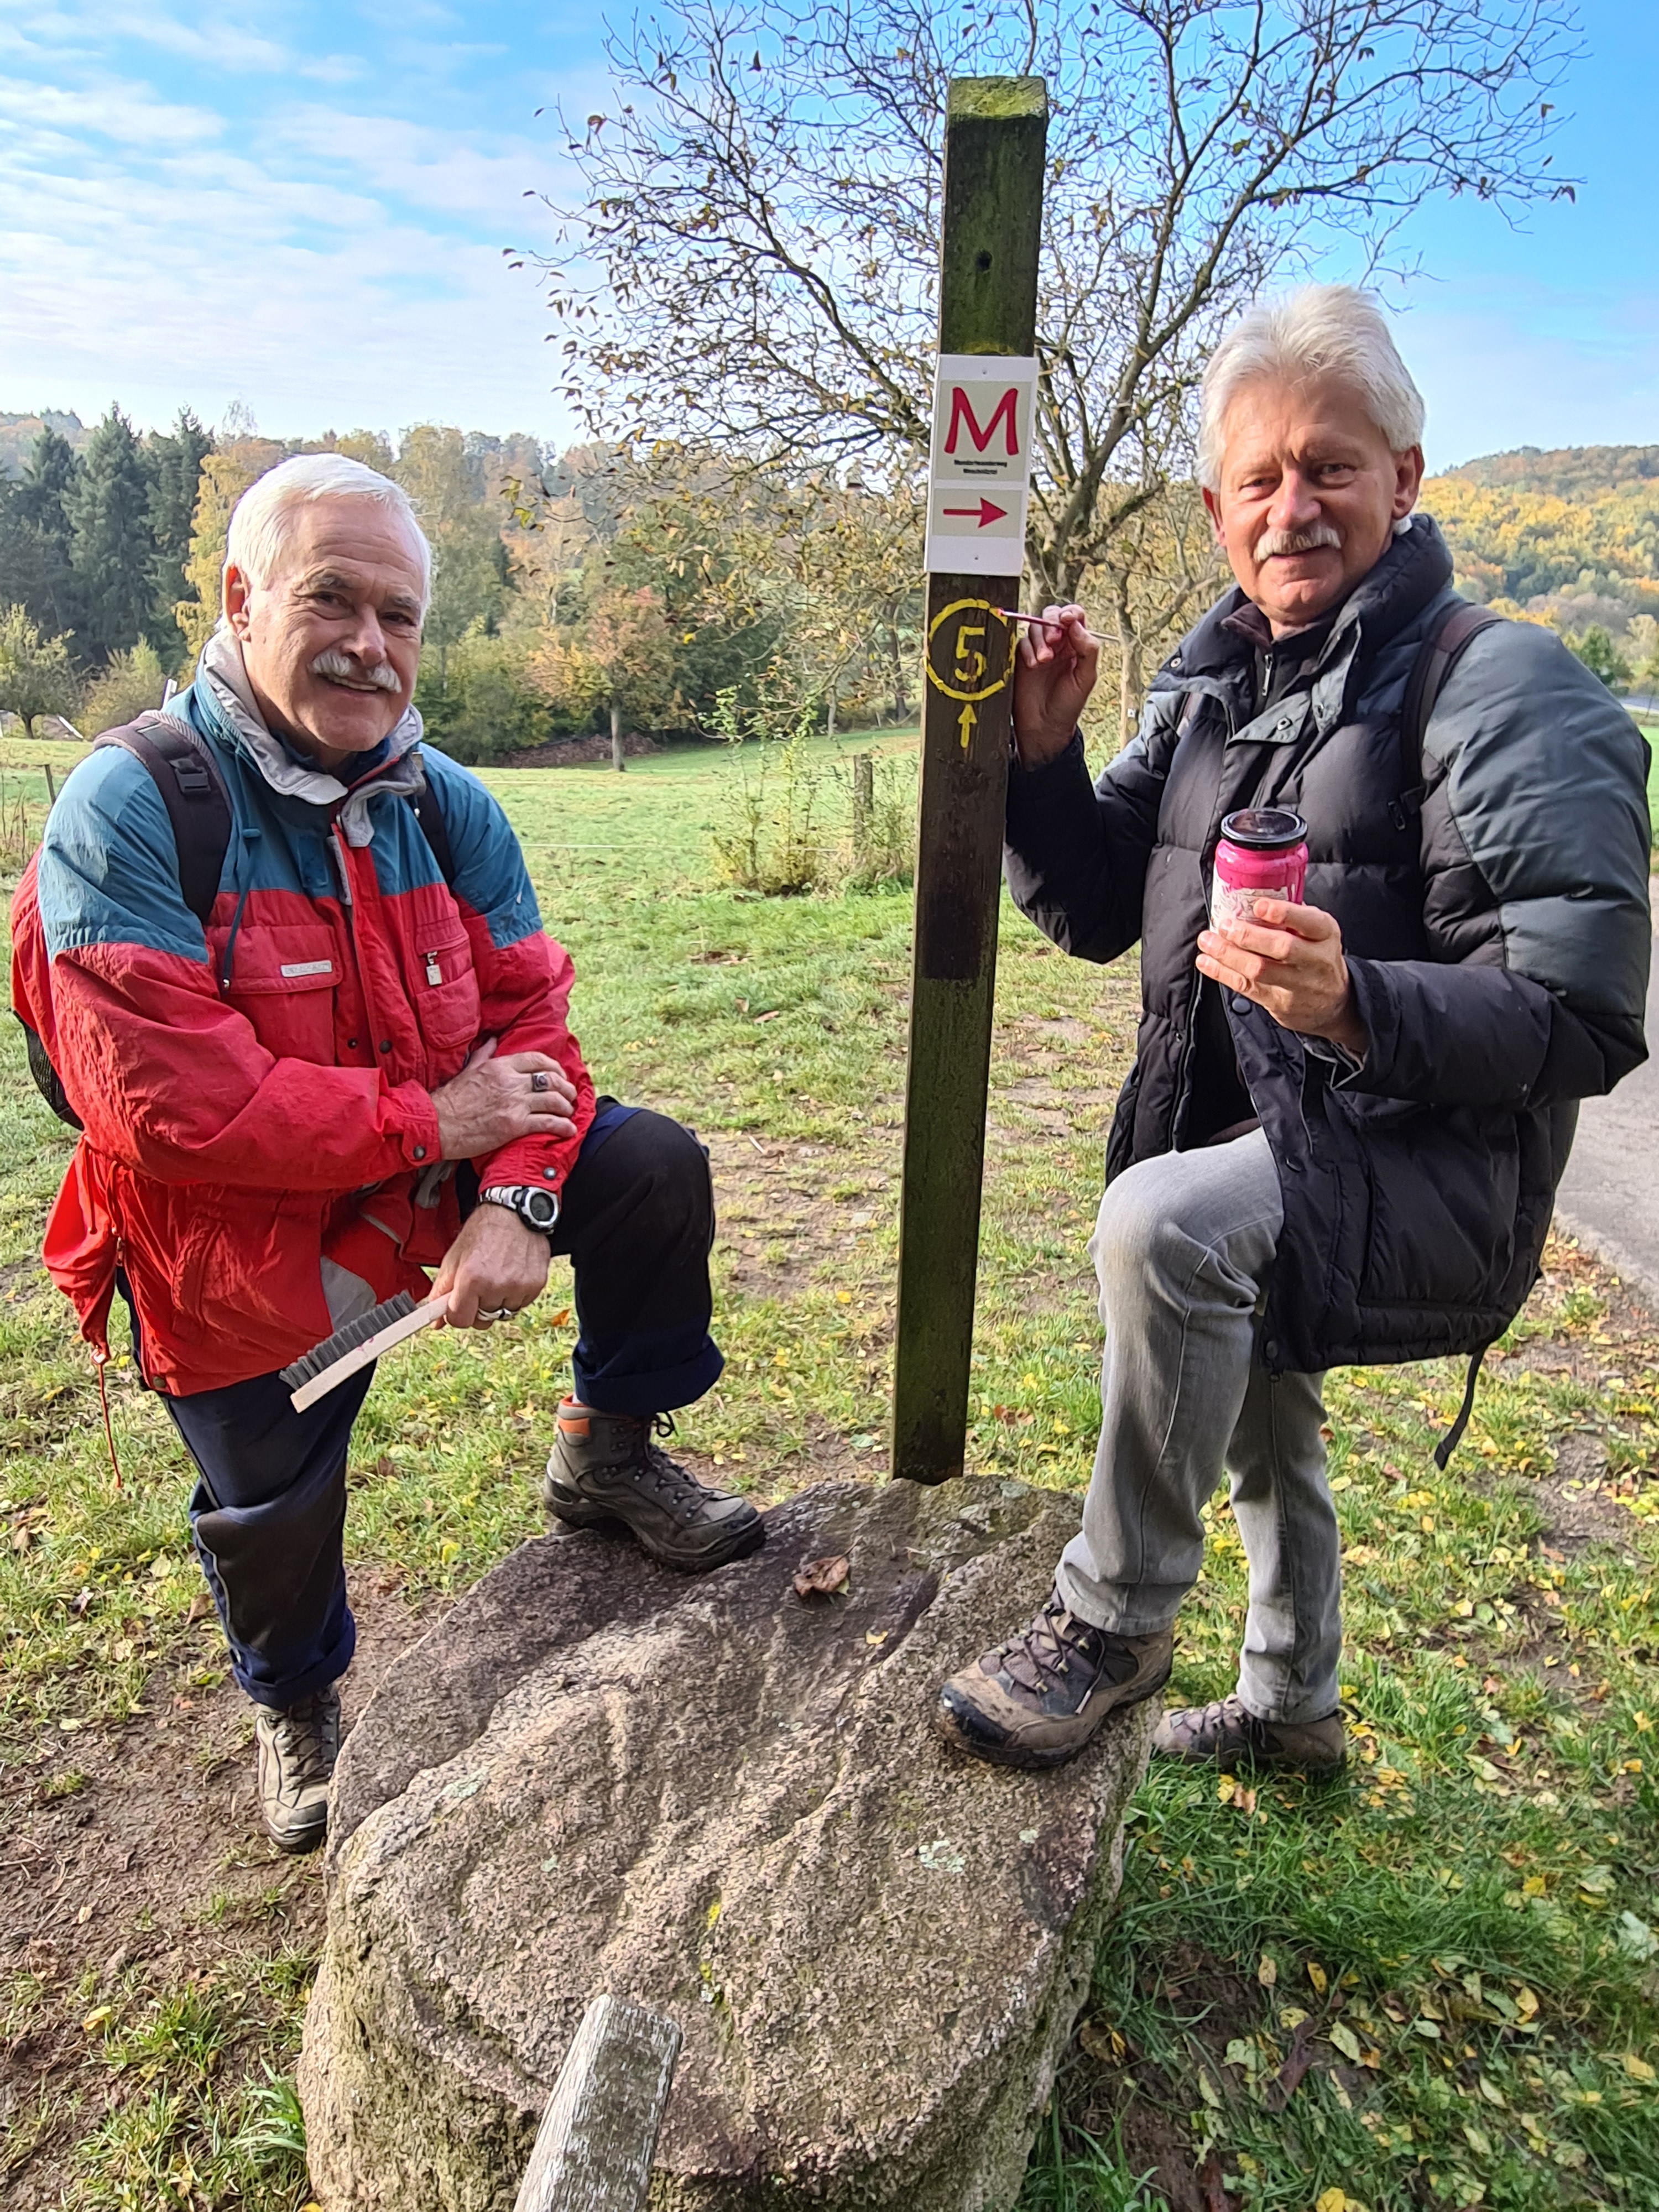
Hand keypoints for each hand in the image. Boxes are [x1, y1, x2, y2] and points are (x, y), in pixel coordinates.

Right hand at [430, 1038, 576, 1158]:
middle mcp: (511, 1082)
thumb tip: (494, 1040)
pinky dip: (562, 1126)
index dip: (554, 1067)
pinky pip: (547, 1122)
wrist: (437, 1124)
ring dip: (566, 1106)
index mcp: (500, 1066)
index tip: (560, 1074)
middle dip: (565, 1087)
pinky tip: (568, 1130)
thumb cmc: (450, 1099)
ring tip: (569, 1112)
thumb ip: (484, 1054)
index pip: (537, 1060)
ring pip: (553, 1100)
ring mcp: (514, 1103)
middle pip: (550, 1079)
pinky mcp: (514, 1125)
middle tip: (569, 1095)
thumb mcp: (468, 1069)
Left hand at [430, 1202, 550, 1328]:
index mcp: (471, 1279)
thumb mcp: (454, 1257)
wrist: (515, 1213)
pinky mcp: (535, 1285)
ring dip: (498, 1301)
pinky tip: (512, 1274)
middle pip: (482, 1321)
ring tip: (497, 1276)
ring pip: (502, 1313)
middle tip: (479, 1285)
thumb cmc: (483, 1232)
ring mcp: (518, 1287)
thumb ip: (442, 1291)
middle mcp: (496, 1285)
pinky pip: (521, 1305)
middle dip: (477, 1307)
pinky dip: (515, 1295)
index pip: (460, 1320)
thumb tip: (436, 1322)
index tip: (458, 1303)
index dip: (457, 1313)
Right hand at [1011, 603, 1098, 766]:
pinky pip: (1021, 642)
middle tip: (1054, 639)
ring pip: (1035, 627)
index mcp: (1076, 645)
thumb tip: (1076, 625)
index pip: (1074, 617)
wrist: (1044, 727)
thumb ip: (1087, 649)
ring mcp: (1038, 650)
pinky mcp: (1021, 659)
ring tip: (1043, 661)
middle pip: (1052, 616)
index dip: (1070, 613)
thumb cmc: (1067, 705)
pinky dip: (1027, 650)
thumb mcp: (1086, 678)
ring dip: (1039, 639)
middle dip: (1051, 623)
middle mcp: (1057, 644)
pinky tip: (1033, 665)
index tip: (1066, 619)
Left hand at [1196, 899, 1366, 1056]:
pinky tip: (1206, 961)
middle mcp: (1315, 959)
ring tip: (1207, 940)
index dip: (1283, 913)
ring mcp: (1298, 984)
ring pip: (1259, 969)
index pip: (1309, 922)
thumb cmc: (1317, 955)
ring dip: (1227, 954)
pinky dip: (1222, 973)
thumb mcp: (1317, 931)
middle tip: (1224, 924)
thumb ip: (1292, 915)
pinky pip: (1247, 987)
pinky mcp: (1279, 1002)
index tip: (1258, 905)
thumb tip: (1250, 895)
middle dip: (1248, 935)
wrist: (1334, 1001)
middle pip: (1282, 948)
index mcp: (1325, 933)